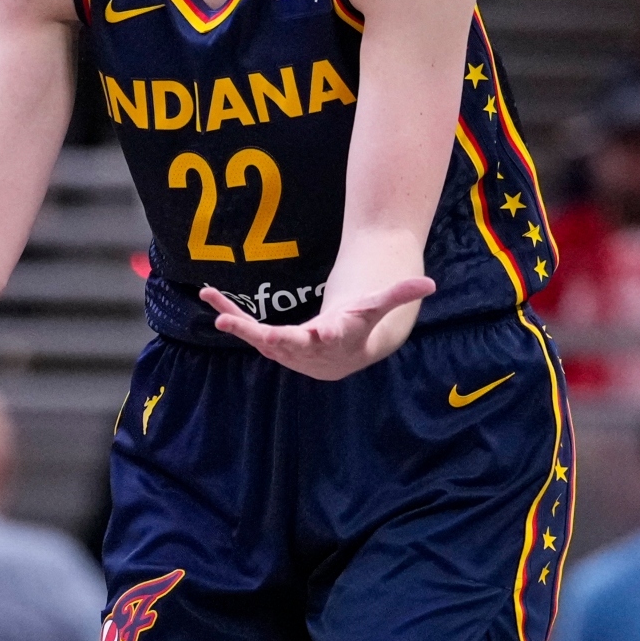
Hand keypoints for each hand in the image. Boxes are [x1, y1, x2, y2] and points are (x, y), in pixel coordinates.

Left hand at [200, 277, 434, 380]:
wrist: (343, 357)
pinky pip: (247, 328)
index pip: (325, 340)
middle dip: (255, 333)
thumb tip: (429, 284)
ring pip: (257, 337)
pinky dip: (229, 314)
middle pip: (279, 342)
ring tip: (213, 303)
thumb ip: (398, 295)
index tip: (313, 333)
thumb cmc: (360, 326)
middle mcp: (305, 350)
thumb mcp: (377, 307)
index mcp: (332, 340)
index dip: (316, 338)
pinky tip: (210, 296)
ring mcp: (284, 350)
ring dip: (234, 320)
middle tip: (230, 323)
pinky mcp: (269, 343)